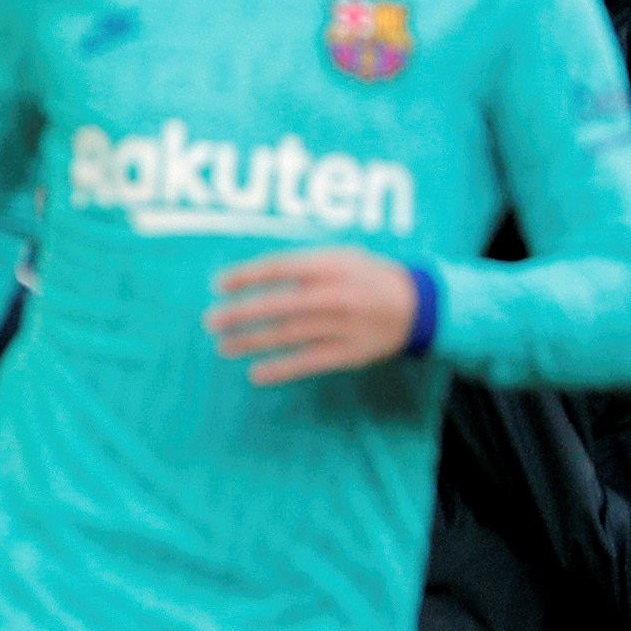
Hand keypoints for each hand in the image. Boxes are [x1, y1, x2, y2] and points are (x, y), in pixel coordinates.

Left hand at [205, 247, 419, 384]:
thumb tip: (251, 274)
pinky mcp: (350, 354)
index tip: (218, 284)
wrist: (419, 305)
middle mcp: (337, 295)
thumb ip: (301, 264)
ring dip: (252, 342)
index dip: (246, 276)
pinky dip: (281, 369)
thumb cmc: (366, 276)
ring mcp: (344, 326)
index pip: (279, 268)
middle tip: (211, 321)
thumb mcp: (340, 256)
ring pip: (290, 335)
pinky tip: (255, 374)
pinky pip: (309, 362)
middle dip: (241, 314)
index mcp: (332, 265)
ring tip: (223, 347)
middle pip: (280, 305)